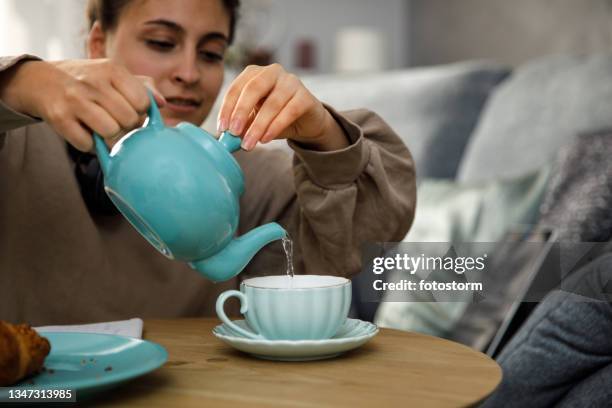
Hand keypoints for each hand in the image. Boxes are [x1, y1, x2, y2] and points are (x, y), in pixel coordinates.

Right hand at [0, 59, 164, 150]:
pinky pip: (88, 144)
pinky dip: (90, 145)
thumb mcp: (114, 75)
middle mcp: (93, 82)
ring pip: (111, 132)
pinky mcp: (59, 118)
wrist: (41, 81)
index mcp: (112, 69)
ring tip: (102, 129)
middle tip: (116, 122)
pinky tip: (85, 133)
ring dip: (110, 137)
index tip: (131, 111)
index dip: (140, 113)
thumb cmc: (88, 82)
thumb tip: (162, 103)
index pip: (143, 102)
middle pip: (130, 120)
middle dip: (127, 127)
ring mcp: (75, 100)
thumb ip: (143, 87)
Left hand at [216, 64, 348, 150]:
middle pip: (253, 89)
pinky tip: (265, 139)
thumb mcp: (254, 121)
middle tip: (233, 133)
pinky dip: (275, 127)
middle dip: (241, 112)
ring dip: (258, 126)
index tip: (222, 128)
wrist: (306, 122)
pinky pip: (289, 111)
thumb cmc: (275, 117)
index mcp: (255, 73)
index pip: (237, 88)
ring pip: (272, 103)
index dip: (227, 108)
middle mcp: (273, 72)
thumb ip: (241, 126)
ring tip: (249, 144)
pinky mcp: (305, 97)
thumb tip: (226, 139)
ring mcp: (291, 82)